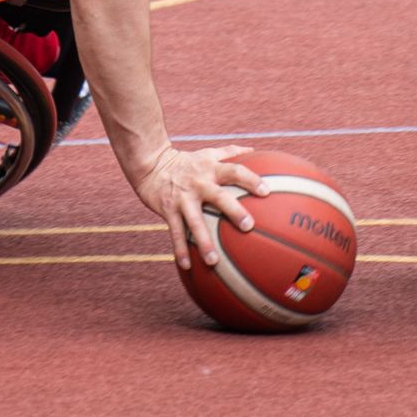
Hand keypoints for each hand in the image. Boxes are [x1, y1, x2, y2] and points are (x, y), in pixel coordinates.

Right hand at [127, 144, 268, 269]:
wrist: (150, 164)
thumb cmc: (185, 161)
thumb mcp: (207, 153)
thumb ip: (230, 152)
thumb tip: (254, 149)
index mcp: (211, 169)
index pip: (235, 171)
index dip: (251, 179)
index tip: (266, 191)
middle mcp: (199, 184)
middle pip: (219, 197)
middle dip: (234, 211)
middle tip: (248, 226)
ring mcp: (183, 199)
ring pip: (195, 222)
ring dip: (203, 242)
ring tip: (213, 261)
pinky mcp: (168, 210)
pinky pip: (175, 232)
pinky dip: (180, 249)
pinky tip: (186, 266)